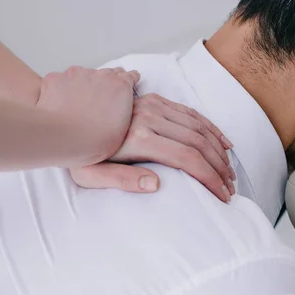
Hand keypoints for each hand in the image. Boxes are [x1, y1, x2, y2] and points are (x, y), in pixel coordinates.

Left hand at [37, 66, 139, 164]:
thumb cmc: (93, 140)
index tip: (126, 83)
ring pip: (83, 75)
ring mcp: (77, 74)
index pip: (129, 76)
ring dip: (83, 85)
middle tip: (101, 98)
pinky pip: (61, 79)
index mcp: (121, 87)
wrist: (63, 138)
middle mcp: (101, 76)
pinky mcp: (57, 78)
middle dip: (106, 83)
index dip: (128, 81)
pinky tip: (60, 103)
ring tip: (77, 105)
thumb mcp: (123, 128)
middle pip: (107, 73)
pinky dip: (61, 88)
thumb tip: (118, 111)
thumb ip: (123, 111)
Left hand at [70, 93, 235, 201]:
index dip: (209, 177)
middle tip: (230, 187)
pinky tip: (223, 143)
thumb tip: (156, 185)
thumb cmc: (77, 152)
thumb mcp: (90, 174)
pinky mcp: (156, 100)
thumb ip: (123, 181)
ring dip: (219, 150)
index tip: (221, 194)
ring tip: (229, 171)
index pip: (187, 158)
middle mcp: (150, 118)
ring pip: (199, 127)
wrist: (65, 118)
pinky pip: (191, 113)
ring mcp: (154, 106)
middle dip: (219, 167)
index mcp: (138, 138)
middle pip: (198, 142)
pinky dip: (211, 128)